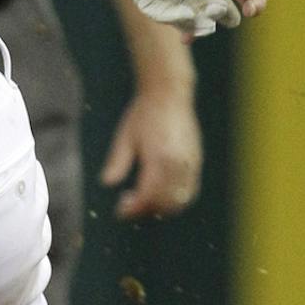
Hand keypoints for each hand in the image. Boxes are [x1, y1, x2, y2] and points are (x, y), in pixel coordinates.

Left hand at [100, 89, 201, 218]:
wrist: (169, 94)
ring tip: (143, 199)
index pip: (148, 196)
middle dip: (145, 210)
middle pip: (164, 203)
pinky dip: (175, 199)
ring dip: (161, 207)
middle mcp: (178, 163)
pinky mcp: (197, 161)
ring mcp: (191, 163)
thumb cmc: (144, 113)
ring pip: (180, 201)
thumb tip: (106, 183)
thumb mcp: (125, 137)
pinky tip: (159, 193)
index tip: (119, 210)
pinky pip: (190, 191)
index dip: (133, 209)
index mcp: (159, 158)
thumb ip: (117, 162)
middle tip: (128, 204)